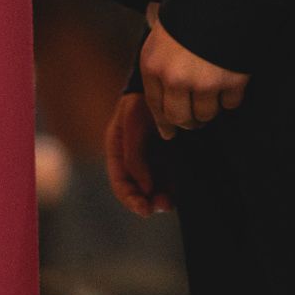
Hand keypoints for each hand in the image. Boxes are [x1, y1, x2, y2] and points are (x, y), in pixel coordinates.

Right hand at [104, 91, 172, 216]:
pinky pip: (168, 177)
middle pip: (137, 189)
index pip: (120, 182)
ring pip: (153, 187)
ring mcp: (150, 156)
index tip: (145, 209)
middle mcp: (132, 157)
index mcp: (117, 150)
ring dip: (160, 198)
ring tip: (170, 203)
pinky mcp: (167, 154)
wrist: (165, 84)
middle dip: (148, 202)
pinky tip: (177, 194)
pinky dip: (171, 188)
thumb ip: (134, 155)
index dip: (130, 199)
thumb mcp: (132, 123)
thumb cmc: (143, 100)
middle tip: (163, 206)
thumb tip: (144, 188)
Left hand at [140, 20, 248, 137]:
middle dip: (189, 120)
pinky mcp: (231, 81)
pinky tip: (231, 79)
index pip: (155, 105)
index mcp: (153, 64)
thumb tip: (165, 116)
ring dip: (211, 107)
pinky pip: (231, 103)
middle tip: (197, 119)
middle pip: (180, 117)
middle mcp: (175, 78)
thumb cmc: (190, 10)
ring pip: (206, 114)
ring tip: (215, 91)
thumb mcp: (163, 34)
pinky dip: (232, 96)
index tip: (170, 133)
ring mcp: (204, 82)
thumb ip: (160, 68)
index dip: (164, 122)